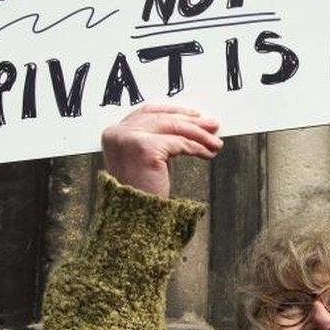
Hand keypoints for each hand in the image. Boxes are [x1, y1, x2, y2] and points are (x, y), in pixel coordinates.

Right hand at [101, 105, 222, 197]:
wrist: (134, 218)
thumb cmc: (141, 192)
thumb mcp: (149, 158)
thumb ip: (162, 139)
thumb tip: (194, 125)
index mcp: (114, 133)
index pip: (148, 111)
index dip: (174, 111)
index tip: (195, 114)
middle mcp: (118, 133)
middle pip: (163, 118)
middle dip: (192, 122)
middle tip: (213, 125)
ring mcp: (129, 139)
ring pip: (173, 127)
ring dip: (199, 134)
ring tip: (215, 142)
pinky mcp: (144, 148)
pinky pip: (179, 143)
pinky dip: (197, 148)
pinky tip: (208, 153)